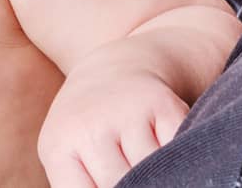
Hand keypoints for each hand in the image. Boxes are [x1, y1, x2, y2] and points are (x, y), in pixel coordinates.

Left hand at [37, 41, 190, 187]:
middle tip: (143, 186)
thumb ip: (80, 186)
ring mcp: (128, 112)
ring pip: (153, 169)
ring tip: (161, 176)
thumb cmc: (88, 126)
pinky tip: (178, 165)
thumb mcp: (67, 153)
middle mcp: (90, 126)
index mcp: (58, 146)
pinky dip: (183, 160)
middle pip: (122, 186)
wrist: (116, 66)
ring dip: (163, 176)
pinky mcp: (163, 103)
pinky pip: (178, 146)